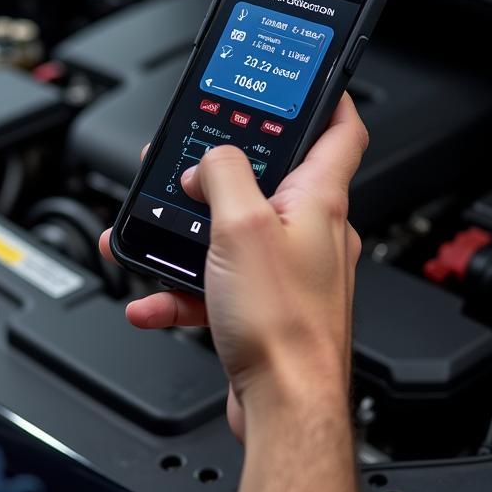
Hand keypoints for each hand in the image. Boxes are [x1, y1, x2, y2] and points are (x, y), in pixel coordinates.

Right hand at [100, 94, 366, 435]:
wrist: (285, 408)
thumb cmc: (284, 326)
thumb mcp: (241, 225)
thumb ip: (224, 175)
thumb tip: (211, 158)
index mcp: (318, 201)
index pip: (340, 130)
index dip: (327, 97)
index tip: (306, 82)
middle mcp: (309, 232)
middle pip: (266, 180)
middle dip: (216, 173)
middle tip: (187, 164)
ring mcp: (287, 271)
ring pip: (229, 234)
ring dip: (185, 236)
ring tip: (150, 236)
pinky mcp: (263, 306)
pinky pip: (215, 282)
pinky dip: (181, 287)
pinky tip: (153, 299)